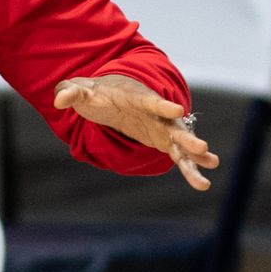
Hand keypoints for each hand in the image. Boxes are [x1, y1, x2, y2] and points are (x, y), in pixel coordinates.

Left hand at [54, 74, 219, 190]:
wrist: (110, 95)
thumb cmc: (96, 91)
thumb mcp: (80, 89)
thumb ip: (71, 91)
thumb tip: (59, 99)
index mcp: (137, 97)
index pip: (151, 101)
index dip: (162, 105)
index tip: (176, 110)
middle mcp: (155, 113)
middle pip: (172, 125)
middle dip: (186, 135)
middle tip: (201, 147)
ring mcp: (161, 128)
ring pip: (181, 142)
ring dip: (195, 153)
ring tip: (211, 163)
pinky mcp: (162, 141)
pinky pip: (178, 157)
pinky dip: (189, 168)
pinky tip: (202, 183)